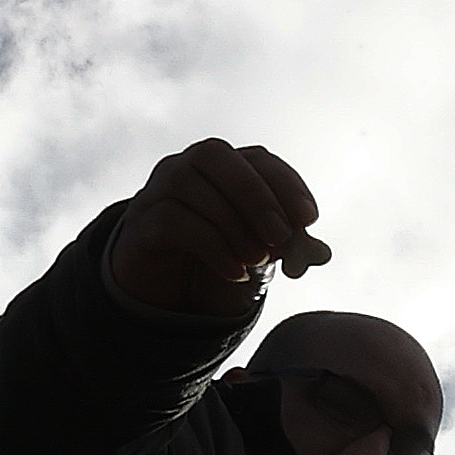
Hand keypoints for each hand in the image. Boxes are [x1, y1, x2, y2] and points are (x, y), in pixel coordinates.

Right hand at [104, 139, 333, 316]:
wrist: (173, 298)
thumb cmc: (220, 264)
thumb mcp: (259, 255)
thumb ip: (283, 245)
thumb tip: (313, 248)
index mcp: (224, 169)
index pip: (256, 159)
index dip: (285, 183)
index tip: (309, 218)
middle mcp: (187, 168)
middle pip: (216, 156)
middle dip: (256, 196)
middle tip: (281, 237)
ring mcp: (158, 191)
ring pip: (190, 184)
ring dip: (232, 223)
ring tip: (256, 260)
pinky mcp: (140, 224)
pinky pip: (172, 219)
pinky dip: (211, 245)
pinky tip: (234, 271)